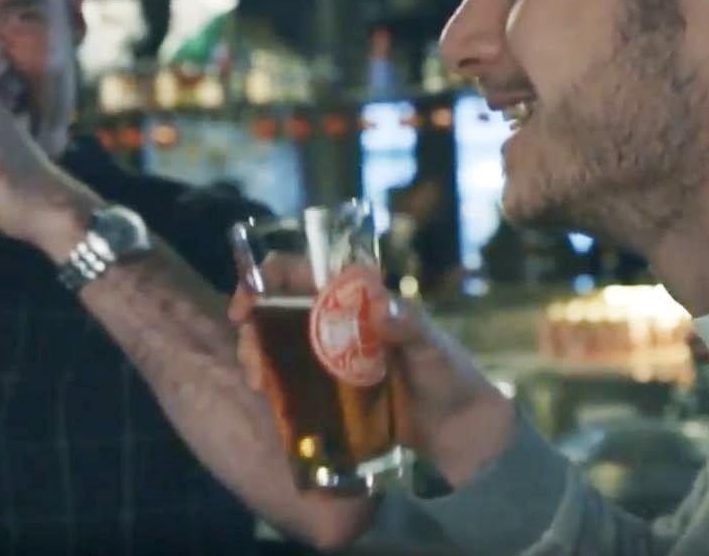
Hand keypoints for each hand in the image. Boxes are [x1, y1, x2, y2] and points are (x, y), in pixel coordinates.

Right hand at [229, 257, 515, 492]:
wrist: (461, 433)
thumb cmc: (450, 377)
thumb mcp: (433, 347)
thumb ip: (410, 325)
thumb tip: (381, 307)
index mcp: (360, 302)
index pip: (307, 273)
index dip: (269, 275)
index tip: (248, 296)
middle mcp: (340, 326)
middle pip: (281, 310)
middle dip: (255, 322)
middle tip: (248, 347)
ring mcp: (332, 361)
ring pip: (279, 346)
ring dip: (257, 354)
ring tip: (257, 378)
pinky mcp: (330, 395)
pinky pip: (292, 383)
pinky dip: (272, 385)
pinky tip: (266, 396)